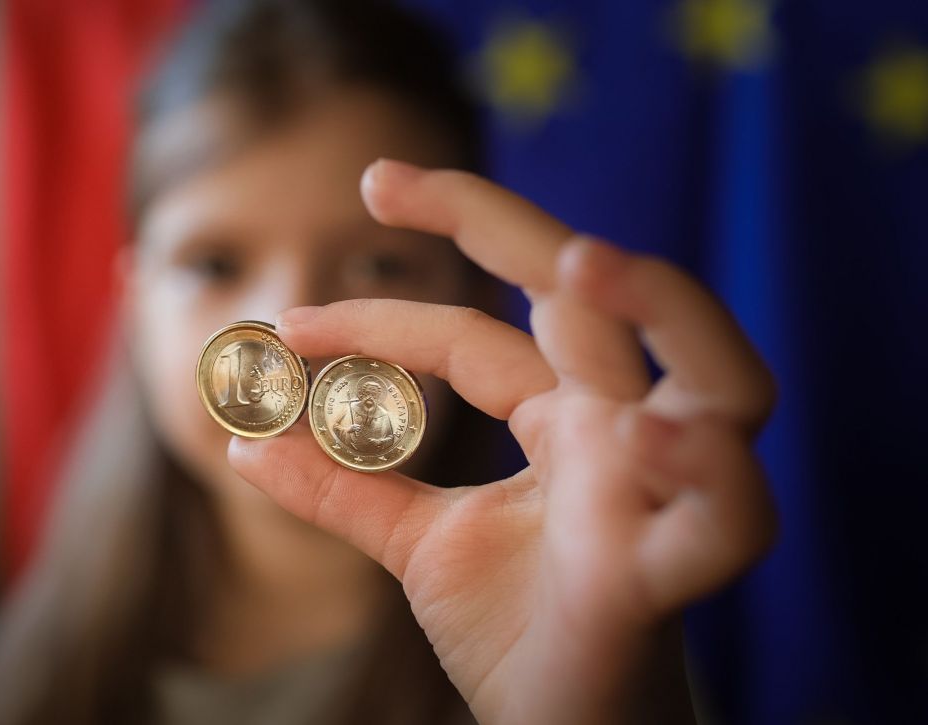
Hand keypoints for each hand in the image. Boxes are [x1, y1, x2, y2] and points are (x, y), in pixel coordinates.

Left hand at [228, 160, 777, 723]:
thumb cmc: (516, 630)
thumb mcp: (413, 545)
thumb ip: (341, 492)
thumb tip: (239, 444)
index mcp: (565, 416)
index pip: (475, 332)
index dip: (378, 316)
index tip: (286, 324)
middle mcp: (623, 434)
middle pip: (597, 299)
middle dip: (504, 223)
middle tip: (382, 179)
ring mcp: (662, 495)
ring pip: (724, 377)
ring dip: (663, 307)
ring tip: (576, 264)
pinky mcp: (674, 574)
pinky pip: (731, 515)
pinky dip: (707, 471)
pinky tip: (645, 439)